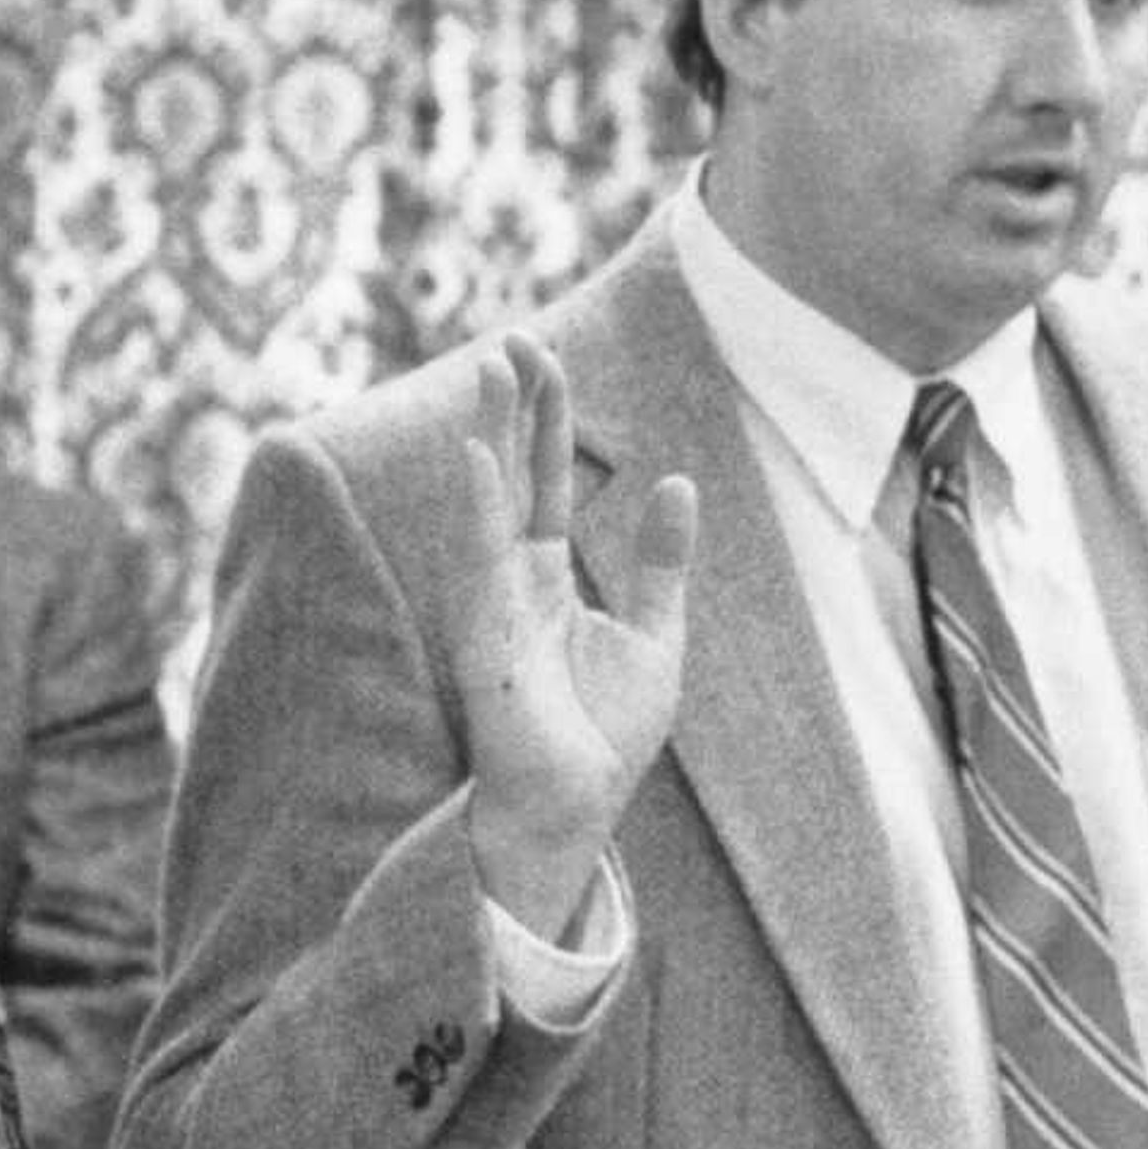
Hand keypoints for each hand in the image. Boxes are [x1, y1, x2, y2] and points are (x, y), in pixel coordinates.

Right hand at [444, 334, 696, 937]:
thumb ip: (655, 562)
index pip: (543, 479)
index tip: (541, 355)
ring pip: (486, 503)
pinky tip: (474, 455)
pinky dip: (475, 508)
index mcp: (544, 576)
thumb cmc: (603, 735)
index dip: (545, 418)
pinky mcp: (484, 640)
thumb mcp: (652, 635)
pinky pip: (475, 562)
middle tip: (509, 339)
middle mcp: (509, 580)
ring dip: (488, 436)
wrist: (577, 809)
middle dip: (510, 408)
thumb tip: (673, 481)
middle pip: (508, 474)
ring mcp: (491, 606)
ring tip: (492, 372)